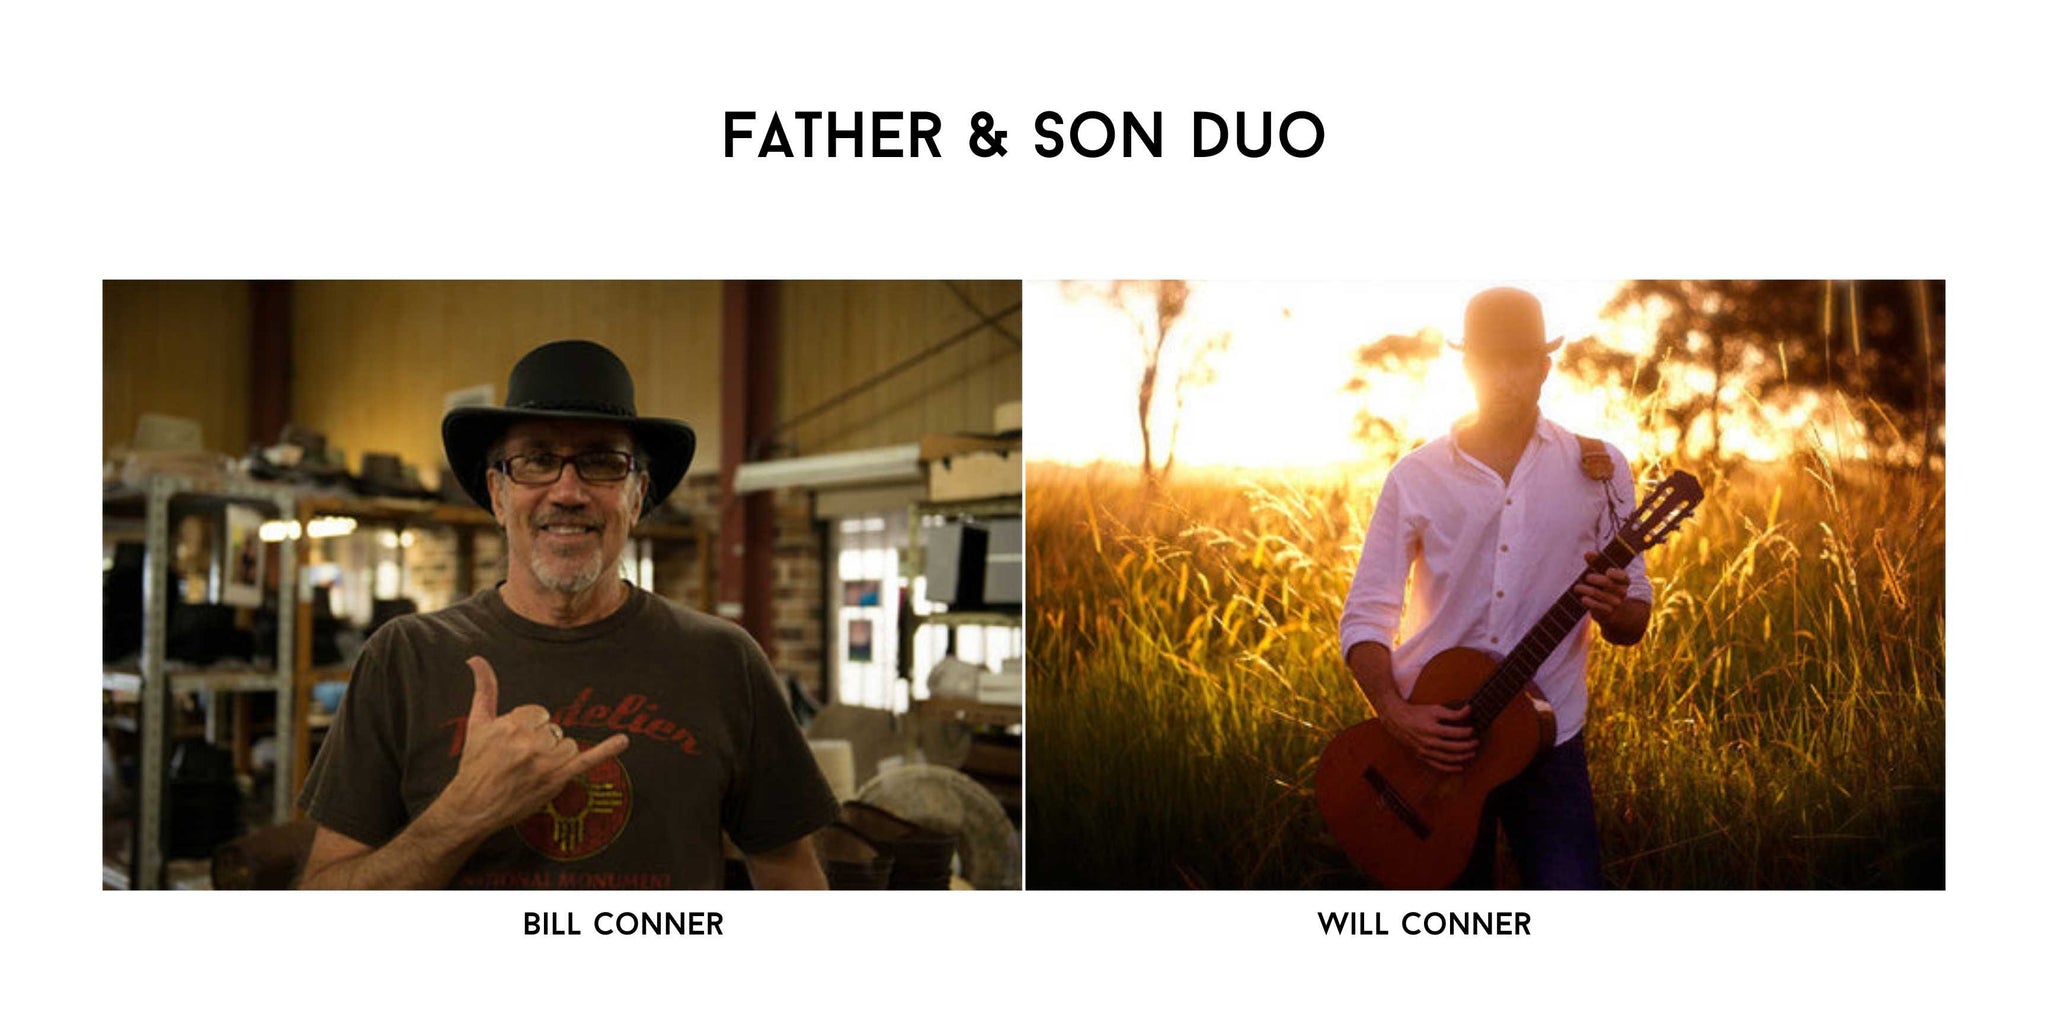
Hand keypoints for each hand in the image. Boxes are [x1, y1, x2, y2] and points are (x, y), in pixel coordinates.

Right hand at [439, 656, 628, 835]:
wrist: (473, 807)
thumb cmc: (475, 765)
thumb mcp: (476, 724)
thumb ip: (484, 688)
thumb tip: (476, 658)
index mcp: (512, 723)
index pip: (539, 714)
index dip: (527, 729)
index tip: (513, 745)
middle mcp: (529, 741)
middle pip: (553, 730)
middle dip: (539, 743)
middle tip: (519, 761)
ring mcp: (545, 761)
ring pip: (567, 744)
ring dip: (555, 756)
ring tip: (531, 770)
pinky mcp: (556, 779)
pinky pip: (586, 760)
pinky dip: (607, 750)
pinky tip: (623, 740)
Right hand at [1381, 697, 1476, 773]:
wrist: (1398, 720)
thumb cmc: (1417, 713)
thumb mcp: (1435, 710)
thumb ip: (1453, 713)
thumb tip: (1469, 710)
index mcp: (1433, 729)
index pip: (1456, 734)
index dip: (1467, 732)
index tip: (1473, 730)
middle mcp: (1429, 742)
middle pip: (1454, 748)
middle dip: (1468, 746)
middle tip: (1477, 742)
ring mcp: (1426, 751)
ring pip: (1448, 758)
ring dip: (1462, 757)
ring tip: (1472, 753)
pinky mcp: (1422, 756)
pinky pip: (1438, 765)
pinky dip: (1450, 768)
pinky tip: (1460, 767)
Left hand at [1573, 551, 1631, 625]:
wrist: (1611, 610)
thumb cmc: (1604, 586)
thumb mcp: (1601, 574)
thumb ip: (1595, 563)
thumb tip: (1587, 553)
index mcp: (1623, 580)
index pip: (1623, 576)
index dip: (1617, 574)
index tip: (1608, 571)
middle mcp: (1622, 591)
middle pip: (1609, 584)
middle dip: (1597, 579)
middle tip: (1587, 577)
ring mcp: (1616, 602)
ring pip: (1601, 595)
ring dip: (1587, 590)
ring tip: (1577, 587)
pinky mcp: (1609, 612)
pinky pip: (1599, 607)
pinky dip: (1590, 602)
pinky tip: (1583, 598)